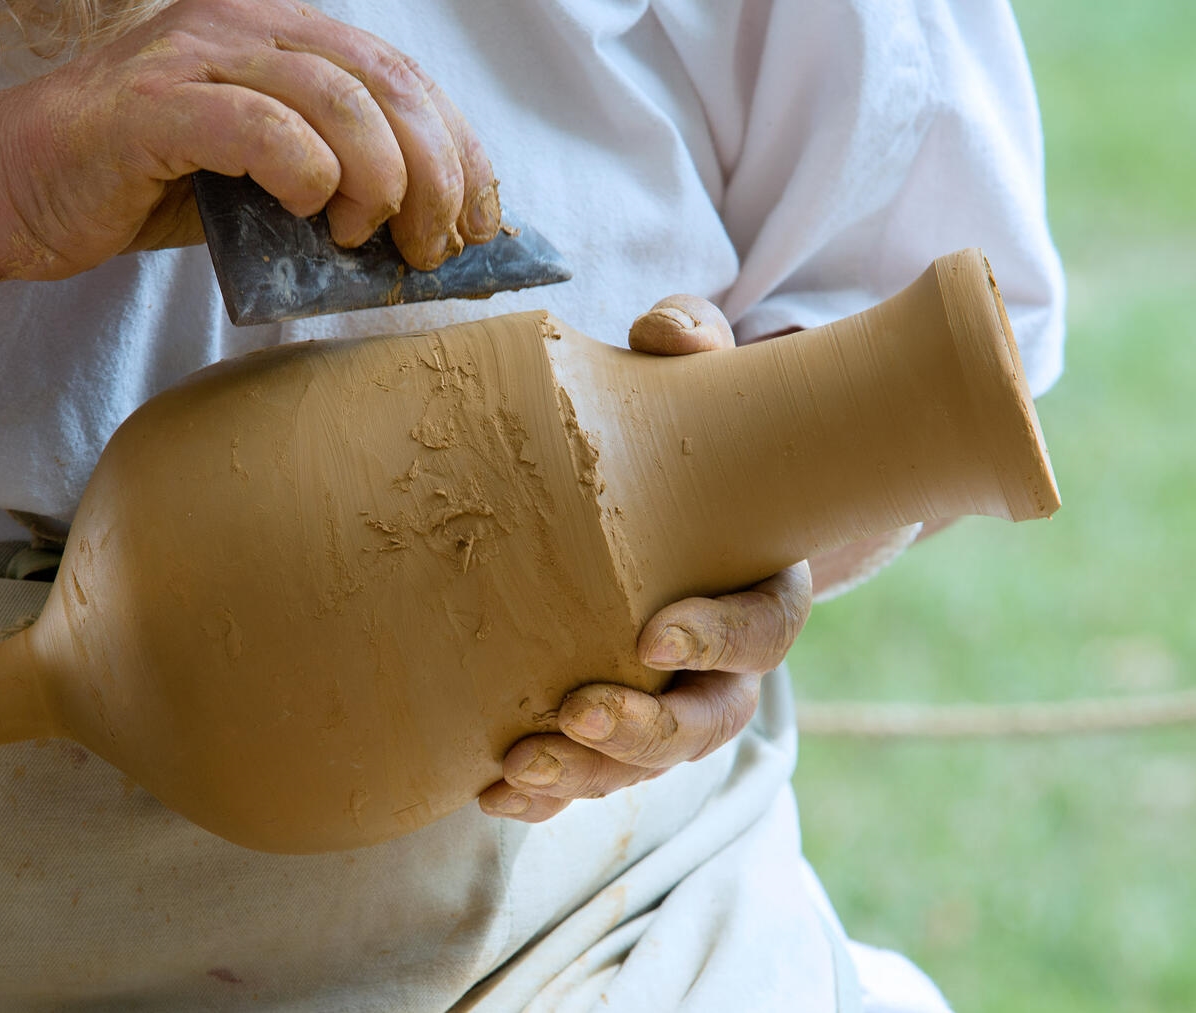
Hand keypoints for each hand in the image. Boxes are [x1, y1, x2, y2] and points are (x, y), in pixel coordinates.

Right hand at [0, 0, 497, 279]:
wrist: (14, 189)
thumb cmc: (143, 185)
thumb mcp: (262, 181)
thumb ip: (336, 184)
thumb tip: (427, 233)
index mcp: (285, 34)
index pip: (405, 79)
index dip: (461, 151)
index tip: (482, 222)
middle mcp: (247, 25)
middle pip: (386, 84)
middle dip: (435, 174)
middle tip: (433, 244)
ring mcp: (196, 56)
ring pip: (335, 98)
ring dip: (379, 178)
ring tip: (370, 234)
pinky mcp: (151, 105)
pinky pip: (258, 127)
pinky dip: (305, 172)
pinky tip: (311, 210)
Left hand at [478, 296, 813, 822]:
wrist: (662, 475)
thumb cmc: (681, 425)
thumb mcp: (693, 374)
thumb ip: (688, 346)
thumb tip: (672, 332)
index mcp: (759, 584)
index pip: (764, 630)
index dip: (718, 638)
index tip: (653, 631)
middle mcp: (722, 657)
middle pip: (708, 720)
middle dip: (644, 729)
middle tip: (575, 713)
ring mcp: (670, 695)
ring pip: (646, 759)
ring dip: (586, 771)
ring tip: (516, 763)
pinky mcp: (614, 714)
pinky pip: (590, 771)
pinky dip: (546, 791)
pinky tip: (491, 789)